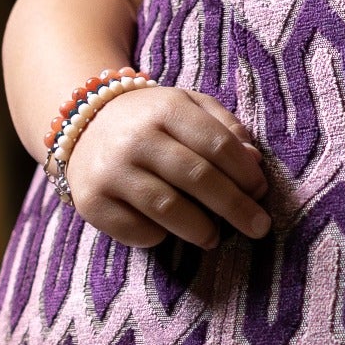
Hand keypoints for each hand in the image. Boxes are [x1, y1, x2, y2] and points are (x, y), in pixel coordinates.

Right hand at [62, 86, 271, 249]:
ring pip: (169, 209)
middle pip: (198, 179)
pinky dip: (160, 236)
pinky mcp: (93, 203)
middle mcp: (136, 138)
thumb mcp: (188, 106)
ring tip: (215, 237)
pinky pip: (137, 230)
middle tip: (259, 227)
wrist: (82, 124)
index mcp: (166, 108)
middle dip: (236, 207)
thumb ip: (225, 129)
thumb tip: (255, 162)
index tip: (262, 192)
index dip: (246, 173)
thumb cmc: (150, 119)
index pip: (218, 145)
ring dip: (202, 229)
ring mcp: (111, 172)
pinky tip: (168, 231)